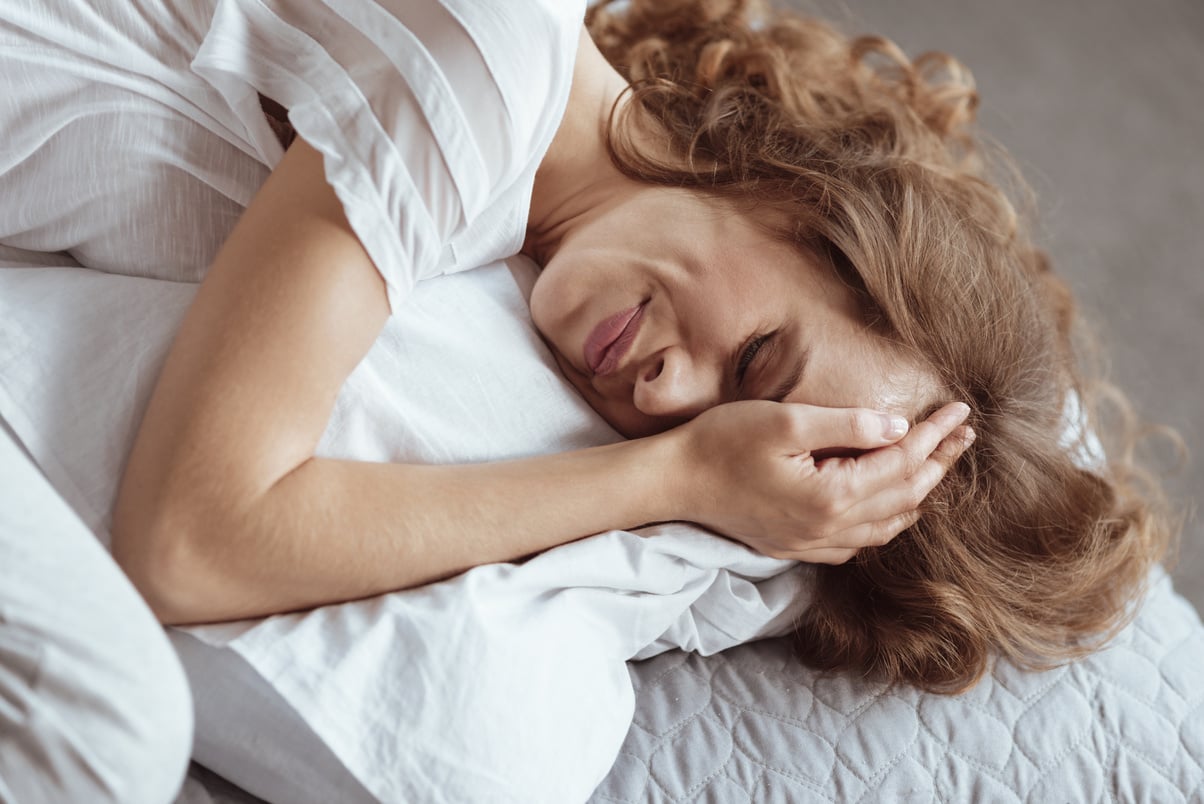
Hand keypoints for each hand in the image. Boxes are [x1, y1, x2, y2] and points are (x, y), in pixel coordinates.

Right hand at [673, 401, 973, 563]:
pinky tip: (889, 502)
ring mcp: (814, 543)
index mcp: (833, 495)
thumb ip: (846, 425)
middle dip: (939, 463)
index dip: (936, 435)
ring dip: (919, 494)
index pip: (903, 462)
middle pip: (905, 496)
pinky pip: (860, 541)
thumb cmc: (723, 443)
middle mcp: (830, 528)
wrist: (675, 482)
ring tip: (938, 464)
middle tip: (963, 434)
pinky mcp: (798, 546)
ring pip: (888, 525)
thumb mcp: (785, 421)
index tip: (961, 411)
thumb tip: (897, 427)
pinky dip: (886, 520)